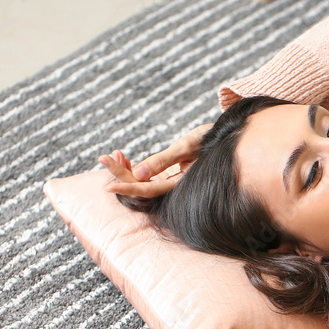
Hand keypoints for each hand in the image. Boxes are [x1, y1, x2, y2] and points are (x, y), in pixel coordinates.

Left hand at [98, 123, 212, 197]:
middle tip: (102, 157)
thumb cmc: (209, 139)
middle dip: (120, 173)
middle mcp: (174, 187)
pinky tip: (123, 157)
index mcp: (181, 184)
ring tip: (112, 154)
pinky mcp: (168, 176)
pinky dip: (134, 167)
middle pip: (141, 185)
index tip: (107, 187)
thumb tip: (138, 173)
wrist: (226, 138)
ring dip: (124, 169)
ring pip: (141, 181)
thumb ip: (163, 160)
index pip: (148, 190)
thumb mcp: (186, 146)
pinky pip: (146, 176)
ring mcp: (170, 182)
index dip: (127, 188)